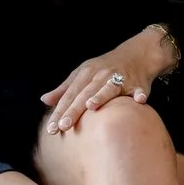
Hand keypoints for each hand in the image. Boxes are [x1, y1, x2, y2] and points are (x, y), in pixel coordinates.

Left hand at [40, 30, 171, 134]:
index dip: (60, 111)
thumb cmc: (104, 68)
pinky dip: (139, 94)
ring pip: (108, 88)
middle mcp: (101, 75)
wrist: (136, 55)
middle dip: (74, 110)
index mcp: (86, 74)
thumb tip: (44, 100)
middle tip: (63, 126)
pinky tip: (139, 100)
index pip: (70, 95)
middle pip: (85, 94)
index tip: (51, 129)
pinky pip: (138, 90)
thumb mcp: (83, 74)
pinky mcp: (137, 84)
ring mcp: (119, 78)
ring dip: (101, 96)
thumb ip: (64, 89)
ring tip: (91, 106)